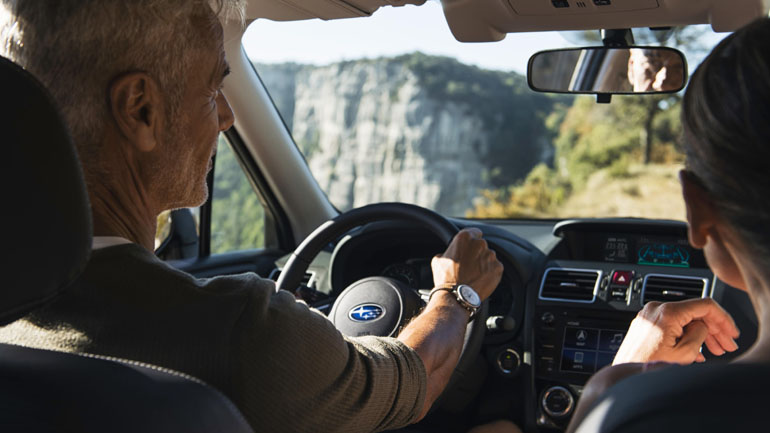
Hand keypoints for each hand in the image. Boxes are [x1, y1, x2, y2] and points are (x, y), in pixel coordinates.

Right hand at [431, 228, 502, 300]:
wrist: (456, 296)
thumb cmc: (446, 278)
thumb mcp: (438, 260)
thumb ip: (447, 252)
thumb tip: (449, 254)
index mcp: (465, 237)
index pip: (474, 232)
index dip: (472, 240)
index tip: (469, 248)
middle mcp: (480, 243)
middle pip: (482, 245)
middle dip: (477, 253)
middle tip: (469, 264)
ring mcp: (491, 255)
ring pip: (489, 257)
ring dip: (484, 263)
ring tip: (474, 274)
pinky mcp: (498, 267)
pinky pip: (495, 268)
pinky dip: (490, 273)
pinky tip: (480, 279)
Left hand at [613, 298, 739, 364]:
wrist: (625, 374)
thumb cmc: (649, 366)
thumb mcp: (684, 353)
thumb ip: (700, 334)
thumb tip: (703, 326)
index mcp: (668, 312)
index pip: (705, 305)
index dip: (723, 319)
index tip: (731, 332)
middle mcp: (656, 309)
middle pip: (695, 313)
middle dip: (714, 330)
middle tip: (727, 345)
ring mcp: (650, 315)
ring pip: (684, 319)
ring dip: (702, 334)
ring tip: (715, 350)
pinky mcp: (646, 324)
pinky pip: (672, 325)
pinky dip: (686, 335)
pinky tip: (697, 351)